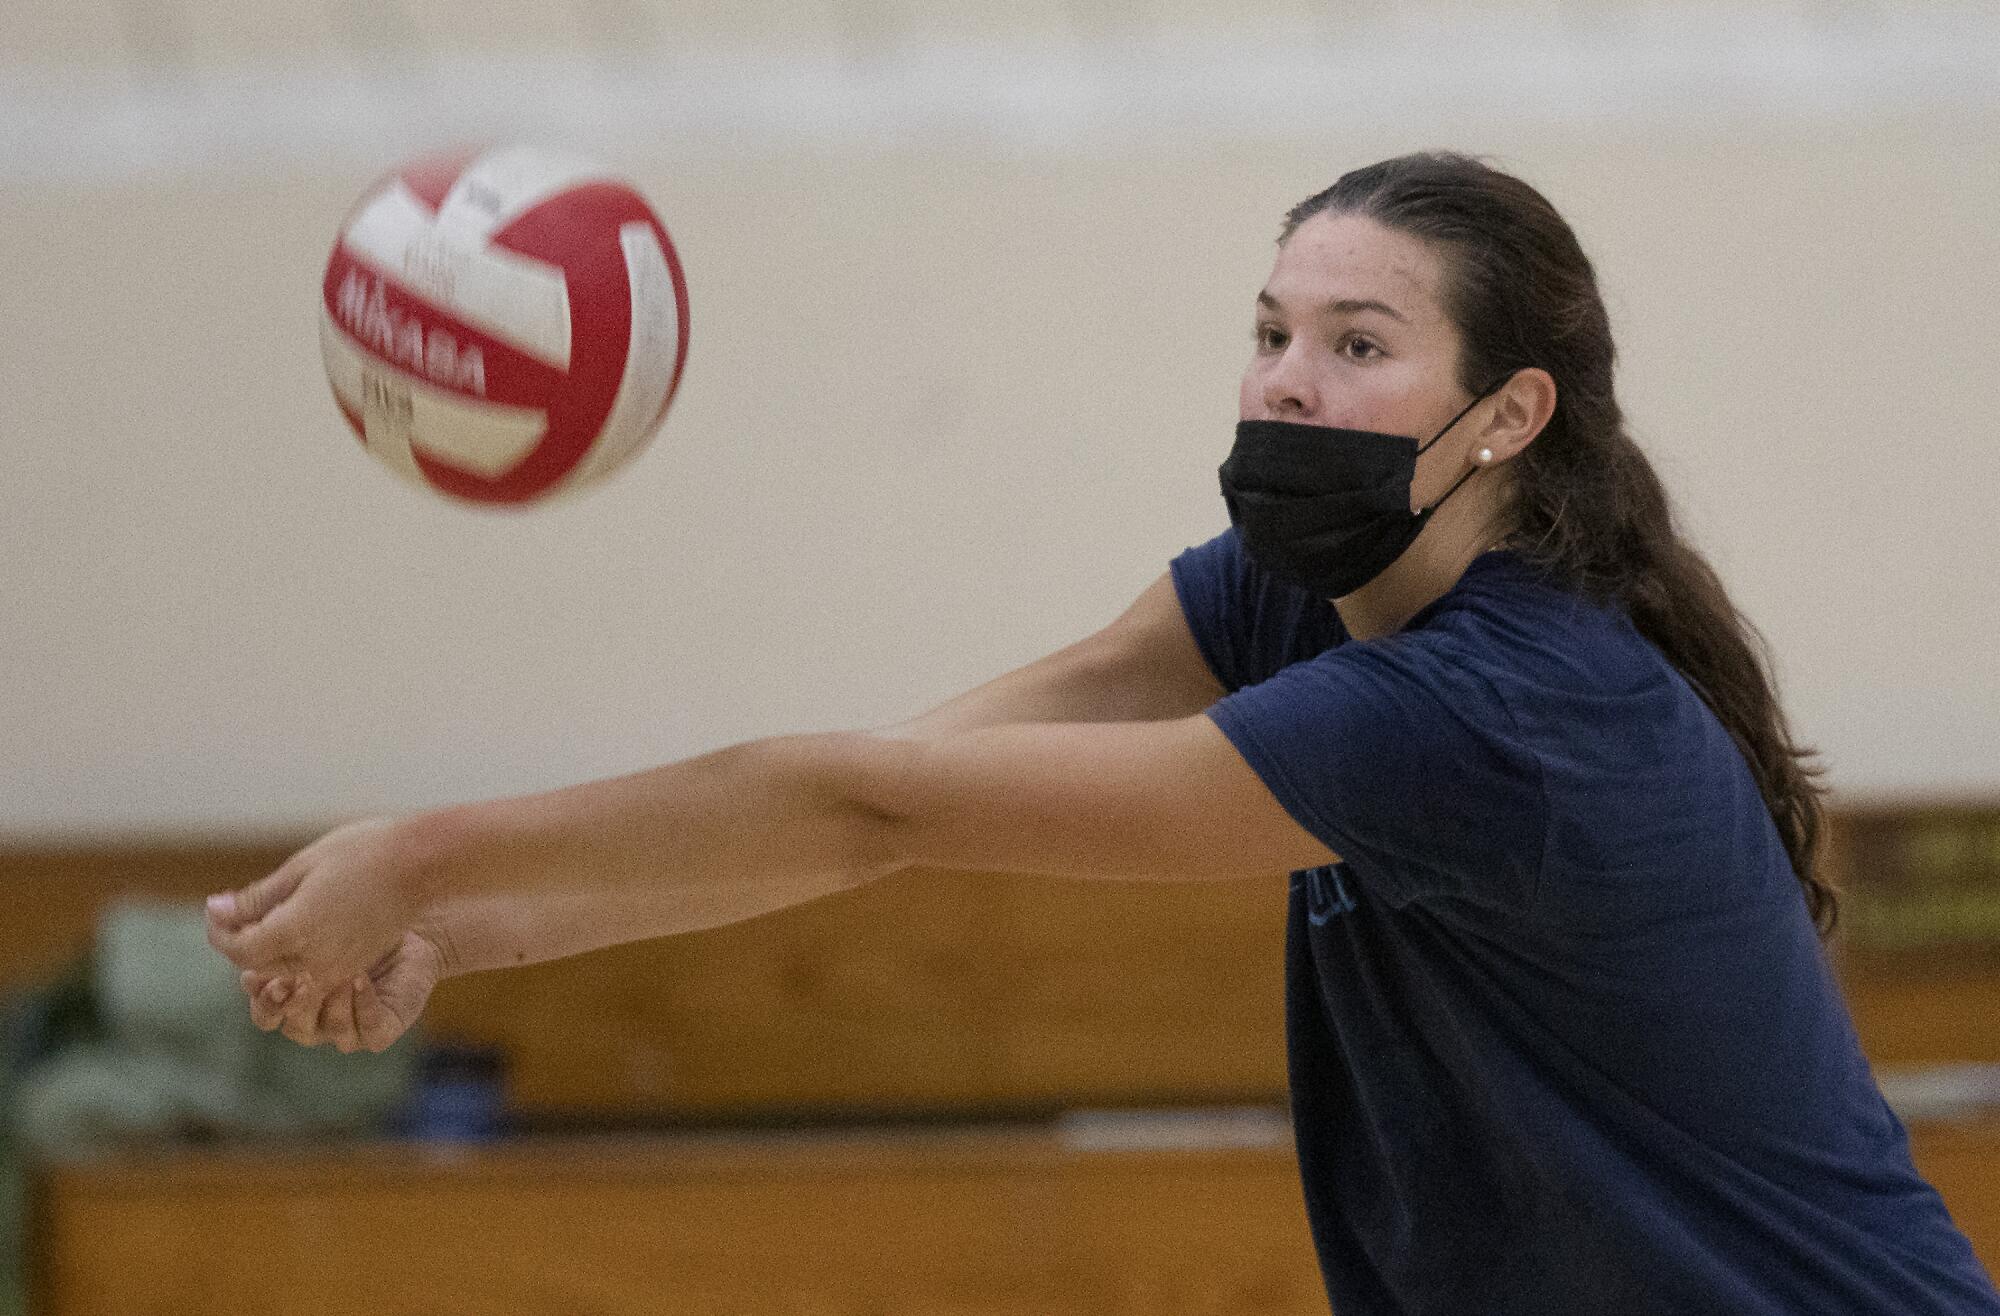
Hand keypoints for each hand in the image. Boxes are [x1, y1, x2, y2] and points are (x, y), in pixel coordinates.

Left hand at [206, 817, 438, 987]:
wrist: (421, 864)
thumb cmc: (363, 853)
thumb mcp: (302, 867)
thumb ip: (258, 897)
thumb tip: (217, 909)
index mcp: (295, 930)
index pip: (238, 949)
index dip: (220, 930)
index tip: (217, 906)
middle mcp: (314, 958)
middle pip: (257, 964)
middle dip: (240, 939)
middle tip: (235, 910)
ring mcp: (337, 966)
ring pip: (283, 970)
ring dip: (267, 949)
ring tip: (267, 916)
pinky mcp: (354, 964)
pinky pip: (310, 969)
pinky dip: (294, 953)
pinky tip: (298, 924)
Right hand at [239, 930, 443, 1052]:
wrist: (408, 925)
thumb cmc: (352, 916)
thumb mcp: (306, 911)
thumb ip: (268, 920)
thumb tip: (216, 909)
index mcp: (293, 1002)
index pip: (264, 1011)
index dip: (260, 997)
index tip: (259, 973)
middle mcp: (316, 1020)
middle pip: (292, 1027)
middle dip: (294, 1004)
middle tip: (297, 978)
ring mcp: (348, 1029)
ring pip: (330, 1030)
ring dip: (332, 1001)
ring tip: (339, 973)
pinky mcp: (381, 1030)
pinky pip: (370, 1031)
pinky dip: (364, 1006)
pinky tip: (361, 979)